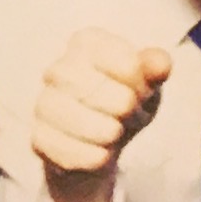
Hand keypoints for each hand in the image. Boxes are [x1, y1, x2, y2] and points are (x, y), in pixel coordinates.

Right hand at [32, 29, 171, 189]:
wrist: (100, 141)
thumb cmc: (124, 99)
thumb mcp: (146, 82)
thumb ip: (155, 67)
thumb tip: (161, 64)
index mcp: (87, 43)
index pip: (126, 63)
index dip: (141, 84)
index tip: (139, 90)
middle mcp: (58, 69)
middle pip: (107, 94)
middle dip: (127, 110)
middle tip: (128, 115)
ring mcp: (44, 104)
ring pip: (86, 123)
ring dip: (111, 134)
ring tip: (114, 133)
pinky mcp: (39, 138)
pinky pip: (72, 152)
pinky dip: (95, 157)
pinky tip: (100, 152)